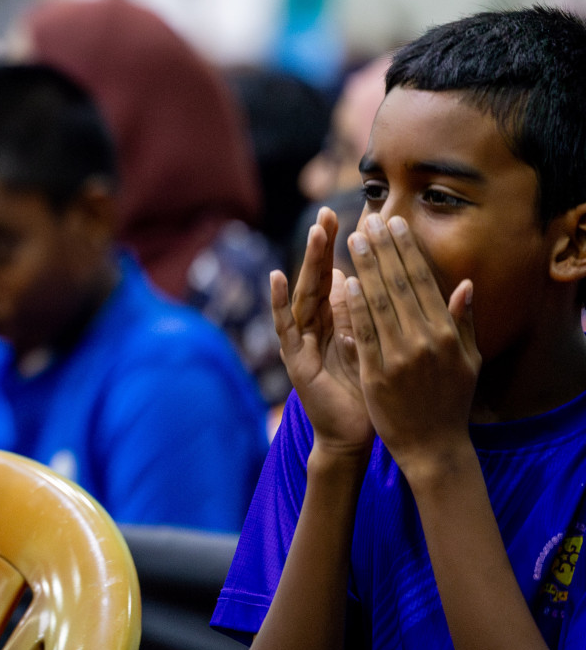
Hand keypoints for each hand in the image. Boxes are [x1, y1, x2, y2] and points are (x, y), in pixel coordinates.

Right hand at [273, 207, 372, 457]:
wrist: (354, 435)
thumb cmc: (369, 392)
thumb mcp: (373, 345)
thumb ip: (364, 314)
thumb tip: (357, 278)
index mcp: (339, 321)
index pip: (342, 275)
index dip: (346, 249)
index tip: (356, 218)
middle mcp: (317, 326)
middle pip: (319, 279)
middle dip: (323, 247)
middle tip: (327, 214)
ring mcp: (303, 341)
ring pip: (304, 294)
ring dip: (308, 264)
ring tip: (314, 235)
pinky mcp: (294, 359)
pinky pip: (286, 326)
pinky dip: (279, 302)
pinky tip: (277, 277)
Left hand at [344, 212, 479, 476]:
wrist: (433, 446)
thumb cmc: (450, 401)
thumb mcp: (468, 361)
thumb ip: (463, 322)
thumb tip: (465, 284)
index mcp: (446, 333)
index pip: (422, 282)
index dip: (406, 251)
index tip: (394, 224)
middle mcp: (424, 341)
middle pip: (398, 285)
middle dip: (382, 249)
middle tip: (368, 219)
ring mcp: (399, 357)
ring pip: (378, 303)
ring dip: (364, 268)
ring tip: (352, 239)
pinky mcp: (376, 374)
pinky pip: (363, 334)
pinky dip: (354, 307)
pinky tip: (344, 283)